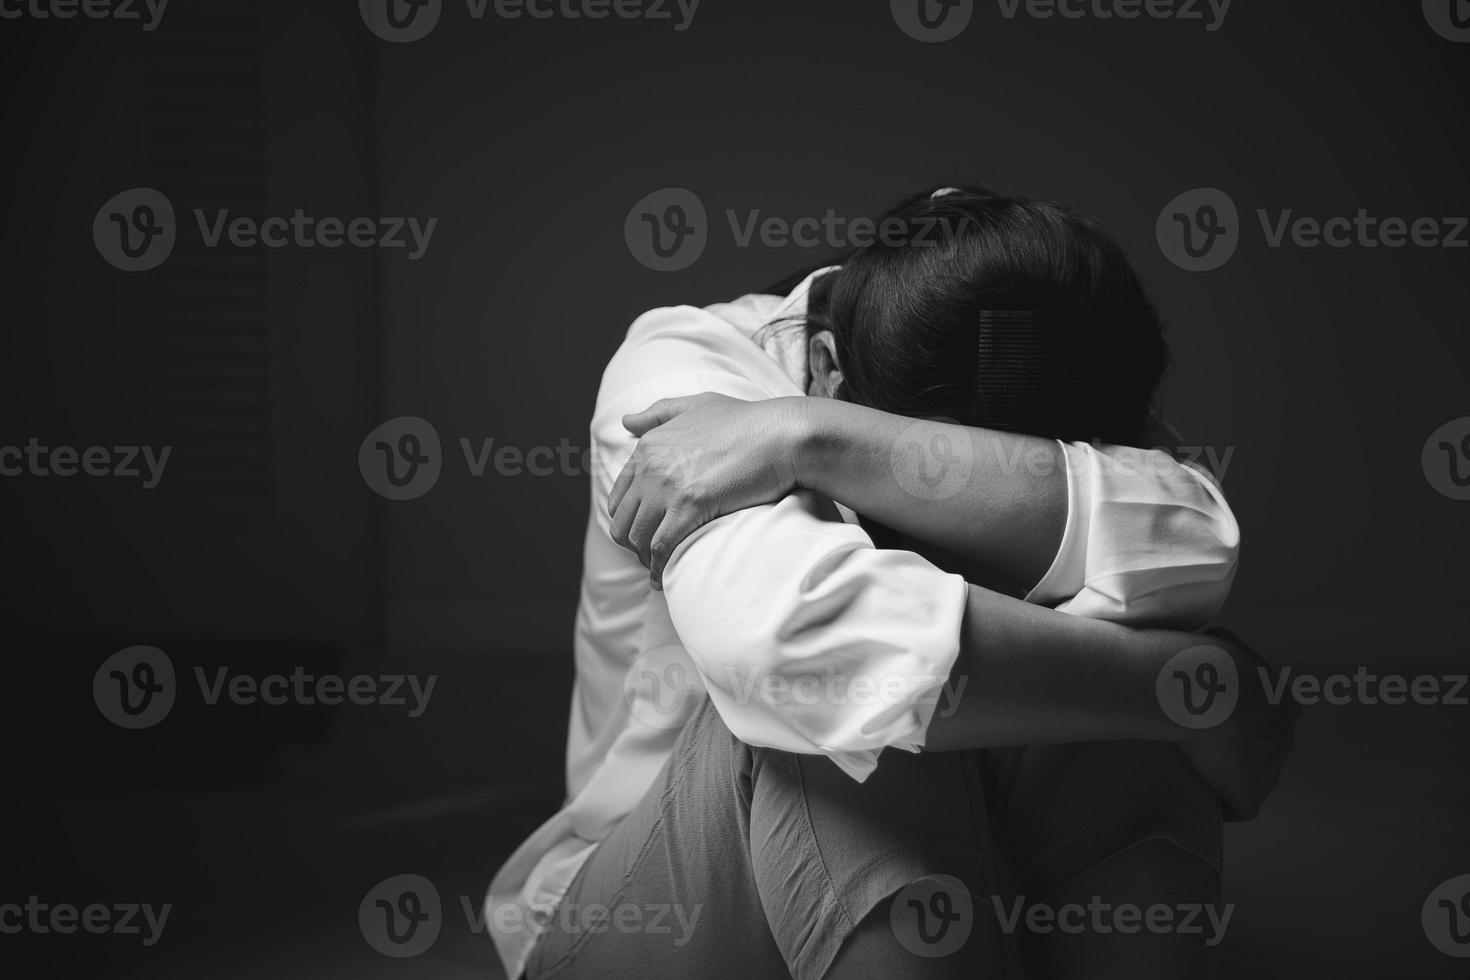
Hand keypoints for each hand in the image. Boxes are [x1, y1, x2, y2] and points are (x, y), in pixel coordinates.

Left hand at [609, 393, 805, 588]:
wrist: (781, 434)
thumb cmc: (747, 420)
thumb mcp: (698, 404)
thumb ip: (659, 413)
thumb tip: (626, 423)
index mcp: (648, 446)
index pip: (619, 496)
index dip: (629, 521)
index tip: (644, 533)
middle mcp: (650, 466)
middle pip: (624, 521)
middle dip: (633, 544)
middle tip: (651, 557)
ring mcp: (668, 486)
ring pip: (639, 538)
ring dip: (645, 559)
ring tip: (659, 570)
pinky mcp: (690, 506)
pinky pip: (661, 547)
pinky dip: (658, 568)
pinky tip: (662, 578)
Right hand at [1177, 628, 1300, 820]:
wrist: (1197, 689)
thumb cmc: (1204, 662)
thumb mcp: (1223, 643)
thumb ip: (1227, 654)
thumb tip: (1207, 651)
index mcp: (1285, 703)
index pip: (1271, 718)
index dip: (1243, 720)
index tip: (1215, 718)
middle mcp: (1285, 738)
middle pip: (1267, 749)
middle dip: (1242, 749)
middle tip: (1204, 742)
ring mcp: (1270, 769)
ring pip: (1255, 779)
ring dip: (1234, 778)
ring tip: (1201, 771)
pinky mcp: (1248, 794)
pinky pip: (1240, 808)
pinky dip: (1225, 807)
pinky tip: (1206, 799)